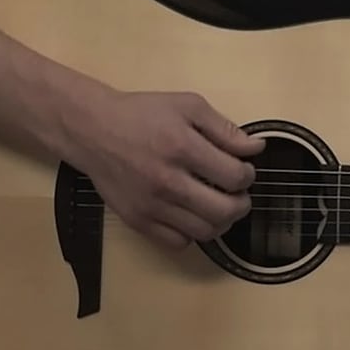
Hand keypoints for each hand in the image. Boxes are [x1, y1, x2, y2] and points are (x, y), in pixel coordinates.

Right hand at [64, 88, 263, 249]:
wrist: (93, 130)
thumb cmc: (142, 114)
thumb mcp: (188, 106)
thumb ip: (225, 128)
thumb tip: (256, 148)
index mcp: (183, 148)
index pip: (234, 177)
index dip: (248, 176)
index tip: (243, 171)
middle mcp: (168, 181)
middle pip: (224, 211)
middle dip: (242, 204)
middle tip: (239, 194)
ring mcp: (151, 205)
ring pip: (204, 232)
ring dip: (222, 222)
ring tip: (220, 206)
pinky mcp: (137, 221)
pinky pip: (177, 243)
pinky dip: (193, 234)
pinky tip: (193, 216)